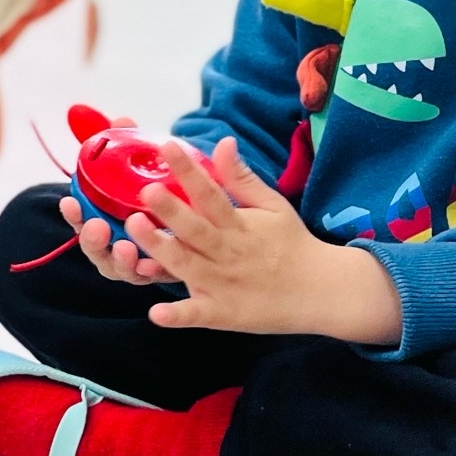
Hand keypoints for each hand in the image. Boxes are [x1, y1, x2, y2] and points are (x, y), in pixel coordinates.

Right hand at [58, 119, 164, 284]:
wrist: (194, 223)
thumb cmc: (155, 195)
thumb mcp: (141, 169)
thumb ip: (127, 146)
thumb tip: (122, 119)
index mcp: (103, 219)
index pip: (80, 218)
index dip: (72, 213)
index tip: (69, 201)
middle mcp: (114, 245)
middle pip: (95, 247)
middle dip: (92, 238)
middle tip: (98, 227)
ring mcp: (135, 263)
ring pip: (121, 267)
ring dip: (122, 259)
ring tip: (128, 249)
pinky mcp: (160, 273)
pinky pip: (153, 277)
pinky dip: (151, 273)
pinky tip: (153, 266)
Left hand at [118, 138, 402, 344]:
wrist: (321, 291)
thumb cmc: (290, 244)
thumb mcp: (272, 206)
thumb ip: (242, 178)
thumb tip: (223, 140)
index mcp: (238, 224)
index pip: (210, 193)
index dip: (189, 171)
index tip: (167, 146)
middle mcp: (227, 252)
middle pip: (195, 229)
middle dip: (170, 210)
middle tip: (146, 191)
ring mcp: (222, 284)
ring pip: (187, 266)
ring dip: (161, 250)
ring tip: (134, 230)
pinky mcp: (221, 314)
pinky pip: (196, 314)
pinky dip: (178, 315)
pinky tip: (157, 313)